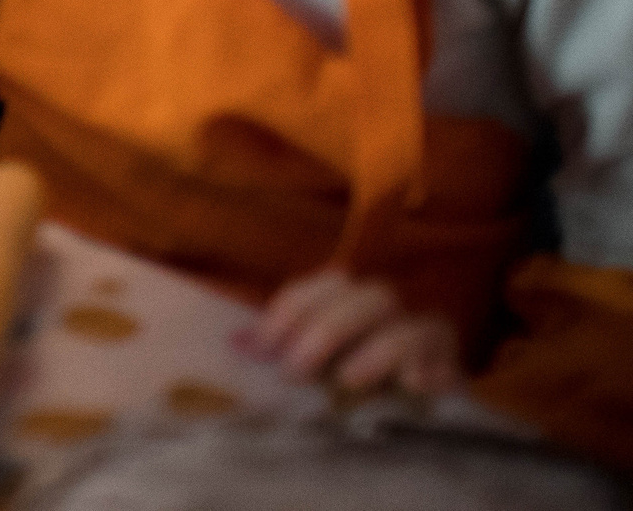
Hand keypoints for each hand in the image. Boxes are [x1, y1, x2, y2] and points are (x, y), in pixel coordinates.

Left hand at [241, 268, 462, 397]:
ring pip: (405, 326)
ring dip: (375, 352)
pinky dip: (426, 371)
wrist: (418, 397)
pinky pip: (444, 359)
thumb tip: (235, 344)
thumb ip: (281, 347)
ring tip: (349, 381)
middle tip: (295, 373)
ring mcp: (423, 330)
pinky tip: (411, 388)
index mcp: (343, 297)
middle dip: (324, 331)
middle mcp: (383, 305)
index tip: (260, 353)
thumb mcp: (314, 361)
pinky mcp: (452, 361)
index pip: (313, 290)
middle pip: (362, 297)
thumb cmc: (352, 372)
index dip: (283, 316)